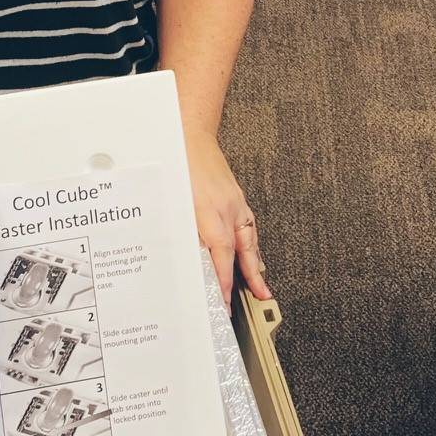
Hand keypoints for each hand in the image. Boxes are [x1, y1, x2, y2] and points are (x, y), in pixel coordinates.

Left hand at [185, 128, 270, 302]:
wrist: (190, 137)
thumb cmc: (179, 165)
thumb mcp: (174, 203)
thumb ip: (184, 232)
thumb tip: (191, 260)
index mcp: (210, 210)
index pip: (221, 252)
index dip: (224, 278)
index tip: (224, 298)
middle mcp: (228, 208)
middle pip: (243, 249)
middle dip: (251, 278)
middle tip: (257, 298)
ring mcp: (236, 203)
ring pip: (249, 239)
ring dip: (254, 265)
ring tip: (260, 286)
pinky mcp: (237, 199)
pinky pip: (248, 228)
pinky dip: (250, 246)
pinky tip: (250, 255)